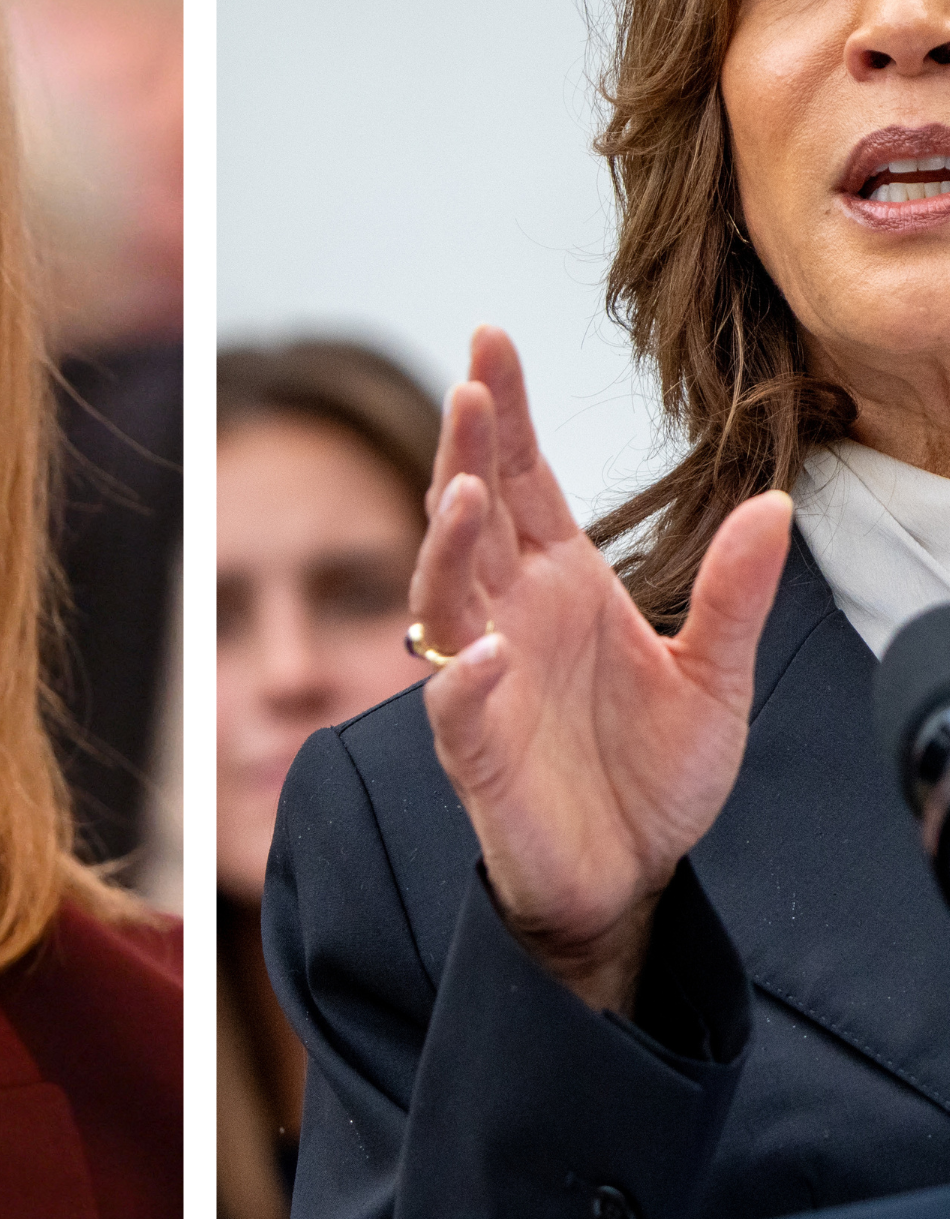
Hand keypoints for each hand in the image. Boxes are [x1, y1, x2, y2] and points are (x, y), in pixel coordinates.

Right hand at [411, 327, 791, 1014]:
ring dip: (448, 544)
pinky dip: (463, 678)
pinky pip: (455, 706)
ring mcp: (485, 679)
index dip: (507, 413)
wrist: (631, 877)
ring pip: (444, 595)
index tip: (493, 341)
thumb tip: (773, 505)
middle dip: (466, 449)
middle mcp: (510, 615)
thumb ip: (735, 595)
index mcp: (561, 582)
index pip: (523, 478)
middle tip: (473, 387)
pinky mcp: (478, 752)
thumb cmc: (654, 773)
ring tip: (466, 494)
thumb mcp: (714, 678)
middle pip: (471, 515)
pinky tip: (483, 651)